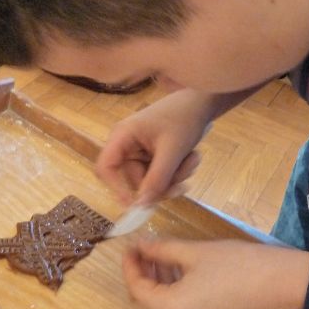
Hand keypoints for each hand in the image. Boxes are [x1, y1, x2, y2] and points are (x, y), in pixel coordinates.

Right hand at [96, 89, 215, 205]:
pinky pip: (161, 176)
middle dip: (161, 184)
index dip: (115, 188)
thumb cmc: (184, 118)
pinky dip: (177, 172)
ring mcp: (140, 151)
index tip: (134, 206)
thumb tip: (142, 206)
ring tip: (192, 159)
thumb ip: (157, 179)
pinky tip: (191, 158)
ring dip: (174, 178)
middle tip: (183, 185)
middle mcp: (127, 145)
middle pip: (135, 180)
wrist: (203, 102)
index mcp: (122, 136)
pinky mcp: (153, 156)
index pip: (105, 167)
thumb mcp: (172, 150)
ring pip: (151, 181)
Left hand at [122, 237, 308, 308]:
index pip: (137, 288)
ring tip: (162, 254)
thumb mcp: (196, 253)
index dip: (130, 265)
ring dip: (159, 282)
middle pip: (148, 300)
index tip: (130, 244)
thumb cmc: (238, 266)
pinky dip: (175, 292)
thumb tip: (141, 246)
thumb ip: (163, 250)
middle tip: (144, 247)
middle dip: (143, 273)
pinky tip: (181, 269)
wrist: (286, 287)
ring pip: (165, 307)